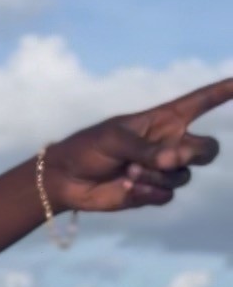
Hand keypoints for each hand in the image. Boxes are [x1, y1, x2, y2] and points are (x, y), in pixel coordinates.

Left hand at [45, 79, 232, 213]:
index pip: (201, 102)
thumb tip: (173, 163)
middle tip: (165, 158)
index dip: (223, 91)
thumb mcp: (115, 140)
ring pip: (184, 176)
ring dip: (156, 176)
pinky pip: (167, 195)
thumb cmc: (89, 148)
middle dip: (191, 154)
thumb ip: (146, 149)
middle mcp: (170, 144)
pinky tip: (127, 188)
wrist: (68, 180)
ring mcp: (164, 170)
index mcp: (163, 119)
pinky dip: (148, 192)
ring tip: (128, 172)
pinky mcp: (154, 192)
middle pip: (207, 149)